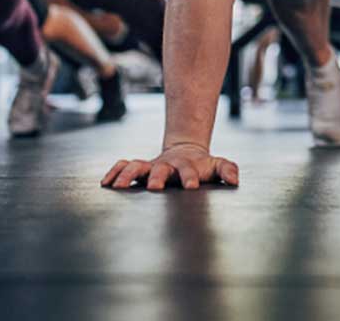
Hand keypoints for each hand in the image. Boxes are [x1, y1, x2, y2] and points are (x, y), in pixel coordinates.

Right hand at [100, 143, 239, 191]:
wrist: (185, 151)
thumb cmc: (202, 165)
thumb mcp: (217, 165)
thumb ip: (227, 170)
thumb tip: (234, 180)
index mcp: (186, 165)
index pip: (189, 171)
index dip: (190, 177)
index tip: (191, 186)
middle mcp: (166, 165)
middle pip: (160, 168)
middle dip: (157, 177)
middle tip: (154, 187)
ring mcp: (151, 166)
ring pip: (136, 166)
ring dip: (128, 174)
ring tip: (118, 186)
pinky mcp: (139, 168)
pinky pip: (123, 166)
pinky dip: (114, 172)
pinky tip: (105, 183)